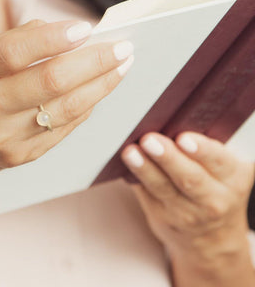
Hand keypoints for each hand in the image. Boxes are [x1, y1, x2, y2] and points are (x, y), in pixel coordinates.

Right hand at [0, 20, 133, 186]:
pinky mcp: (19, 157)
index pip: (13, 53)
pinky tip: (100, 90)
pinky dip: (86, 106)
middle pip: (49, 82)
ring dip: (100, 86)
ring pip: (65, 109)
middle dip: (93, 62)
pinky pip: (63, 129)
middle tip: (123, 47)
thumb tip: (58, 30)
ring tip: (122, 66)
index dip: (53, 39)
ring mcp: (2, 138)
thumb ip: (7, 43)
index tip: (86, 27)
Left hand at [121, 132, 254, 265]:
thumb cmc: (216, 188)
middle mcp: (213, 199)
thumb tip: (173, 118)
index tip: (184, 138)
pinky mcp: (161, 217)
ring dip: (144, 168)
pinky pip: (145, 193)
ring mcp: (186, 213)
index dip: (201, 150)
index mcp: (233, 178)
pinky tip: (123, 165)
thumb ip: (207, 149)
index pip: (218, 161)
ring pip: (163, 188)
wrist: (212, 238)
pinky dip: (133, 177)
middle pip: (188, 177)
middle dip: (167, 157)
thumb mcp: (224, 170)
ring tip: (131, 152)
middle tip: (150, 140)